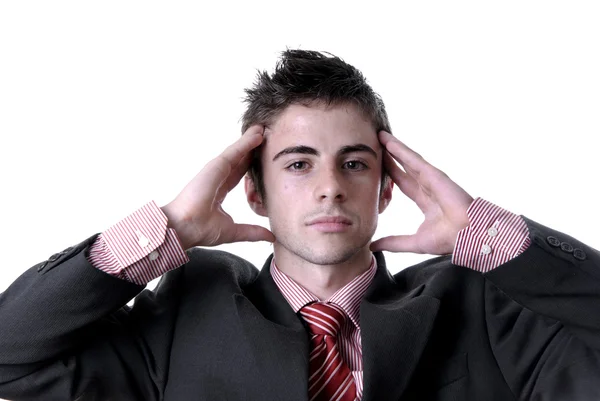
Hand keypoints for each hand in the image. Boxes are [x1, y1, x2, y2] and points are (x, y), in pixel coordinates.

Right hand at [161, 125, 274, 249]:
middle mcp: (217, 178)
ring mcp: (216, 170)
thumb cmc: (201, 230)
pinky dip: (247, 141)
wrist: (185, 228)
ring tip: (264, 129)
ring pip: (238, 151)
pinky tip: (258, 134)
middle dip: (253, 148)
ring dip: (251, 140)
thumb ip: (252, 232)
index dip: (251, 165)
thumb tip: (271, 237)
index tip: (264, 157)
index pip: (239, 174)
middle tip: (268, 136)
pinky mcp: (215, 166)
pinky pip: (235, 151)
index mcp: (219, 191)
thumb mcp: (234, 231)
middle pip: (240, 159)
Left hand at [370, 131, 473, 254]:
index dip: (390, 174)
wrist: (467, 235)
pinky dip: (400, 149)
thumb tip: (373, 246)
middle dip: (390, 157)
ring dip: (393, 147)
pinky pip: (413, 159)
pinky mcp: (433, 174)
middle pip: (403, 168)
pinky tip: (388, 141)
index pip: (402, 183)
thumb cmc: (449, 239)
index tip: (377, 167)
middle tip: (374, 145)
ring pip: (407, 159)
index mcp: (425, 201)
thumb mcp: (414, 242)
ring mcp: (431, 179)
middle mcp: (427, 186)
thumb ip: (394, 242)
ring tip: (379, 136)